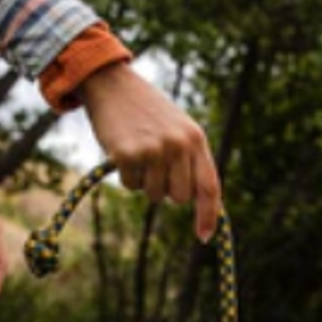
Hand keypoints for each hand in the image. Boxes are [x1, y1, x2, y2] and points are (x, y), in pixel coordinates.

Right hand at [77, 63, 221, 241]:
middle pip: (179, 197)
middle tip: (156, 167)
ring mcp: (153, 150)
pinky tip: (123, 150)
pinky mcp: (127, 154)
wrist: (113, 84)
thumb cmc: (148, 111)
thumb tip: (200, 202)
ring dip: (145, 182)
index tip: (204, 238)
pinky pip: (130, 186)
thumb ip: (191, 160)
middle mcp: (178, 145)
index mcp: (196, 139)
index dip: (208, 215)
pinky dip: (126, 176)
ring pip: (154, 195)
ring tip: (140, 153)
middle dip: (167, 190)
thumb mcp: (179, 129)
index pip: (208, 187)